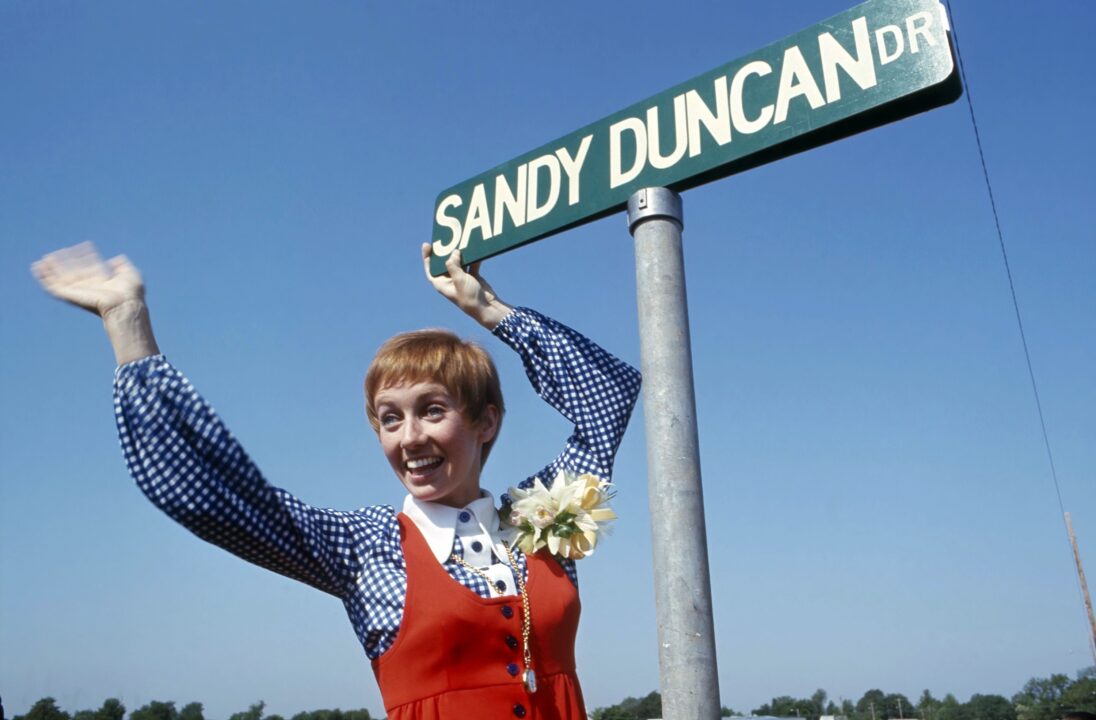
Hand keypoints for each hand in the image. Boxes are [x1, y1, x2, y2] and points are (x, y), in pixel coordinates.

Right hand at [32, 241, 159, 363]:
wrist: (124, 305)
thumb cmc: (131, 293)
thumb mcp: (131, 274)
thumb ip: (123, 265)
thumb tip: (116, 259)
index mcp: (102, 282)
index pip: (90, 268)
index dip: (86, 257)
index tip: (85, 246)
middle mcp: (89, 286)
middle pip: (73, 273)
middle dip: (64, 264)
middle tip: (56, 254)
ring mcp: (79, 291)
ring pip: (61, 279)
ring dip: (51, 270)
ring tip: (42, 260)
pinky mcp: (70, 295)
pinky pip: (53, 286)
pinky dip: (45, 277)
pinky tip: (39, 267)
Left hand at [421, 244, 511, 328]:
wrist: (487, 307)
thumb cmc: (469, 297)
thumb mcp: (459, 280)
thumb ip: (454, 265)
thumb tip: (454, 253)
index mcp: (442, 284)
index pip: (431, 270)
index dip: (427, 258)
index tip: (427, 245)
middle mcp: (450, 281)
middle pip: (445, 264)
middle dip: (446, 253)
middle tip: (446, 240)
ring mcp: (461, 279)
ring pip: (459, 263)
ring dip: (461, 254)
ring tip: (461, 243)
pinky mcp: (472, 277)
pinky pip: (471, 264)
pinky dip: (473, 259)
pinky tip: (476, 251)